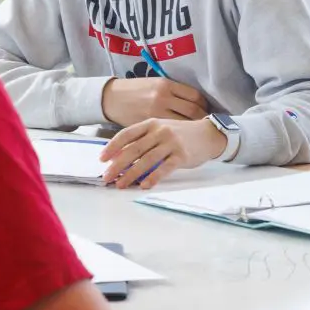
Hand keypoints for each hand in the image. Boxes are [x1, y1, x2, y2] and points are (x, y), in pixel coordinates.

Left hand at [99, 118, 225, 188]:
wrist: (207, 134)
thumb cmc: (179, 134)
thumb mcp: (160, 130)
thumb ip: (143, 139)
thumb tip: (119, 156)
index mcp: (151, 123)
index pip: (126, 134)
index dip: (112, 146)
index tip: (102, 159)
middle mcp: (159, 131)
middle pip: (134, 149)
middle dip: (117, 165)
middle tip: (107, 177)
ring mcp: (171, 143)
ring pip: (146, 160)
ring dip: (131, 174)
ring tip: (121, 184)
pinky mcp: (182, 156)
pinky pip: (164, 168)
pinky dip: (153, 177)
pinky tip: (144, 185)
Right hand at [101, 77, 207, 126]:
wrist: (111, 98)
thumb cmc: (134, 91)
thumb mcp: (154, 84)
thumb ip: (172, 93)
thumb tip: (192, 104)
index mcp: (166, 85)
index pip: (195, 96)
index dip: (204, 105)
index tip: (206, 110)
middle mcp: (163, 97)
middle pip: (193, 110)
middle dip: (202, 119)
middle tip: (205, 124)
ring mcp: (156, 112)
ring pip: (183, 123)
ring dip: (192, 129)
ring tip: (197, 132)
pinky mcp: (148, 125)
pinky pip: (169, 132)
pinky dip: (178, 136)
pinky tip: (181, 139)